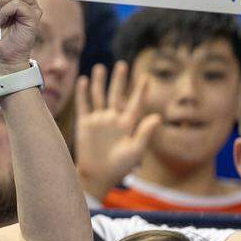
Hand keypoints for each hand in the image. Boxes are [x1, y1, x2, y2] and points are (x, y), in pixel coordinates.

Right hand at [74, 61, 160, 200]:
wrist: (97, 176)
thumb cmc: (119, 167)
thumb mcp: (135, 151)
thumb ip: (145, 133)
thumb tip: (157, 117)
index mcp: (128, 124)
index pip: (136, 103)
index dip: (140, 90)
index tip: (145, 77)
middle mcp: (113, 119)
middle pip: (116, 95)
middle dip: (119, 80)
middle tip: (122, 65)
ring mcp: (99, 120)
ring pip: (99, 96)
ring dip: (99, 82)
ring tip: (100, 67)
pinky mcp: (85, 124)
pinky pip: (84, 105)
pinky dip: (83, 93)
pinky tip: (83, 80)